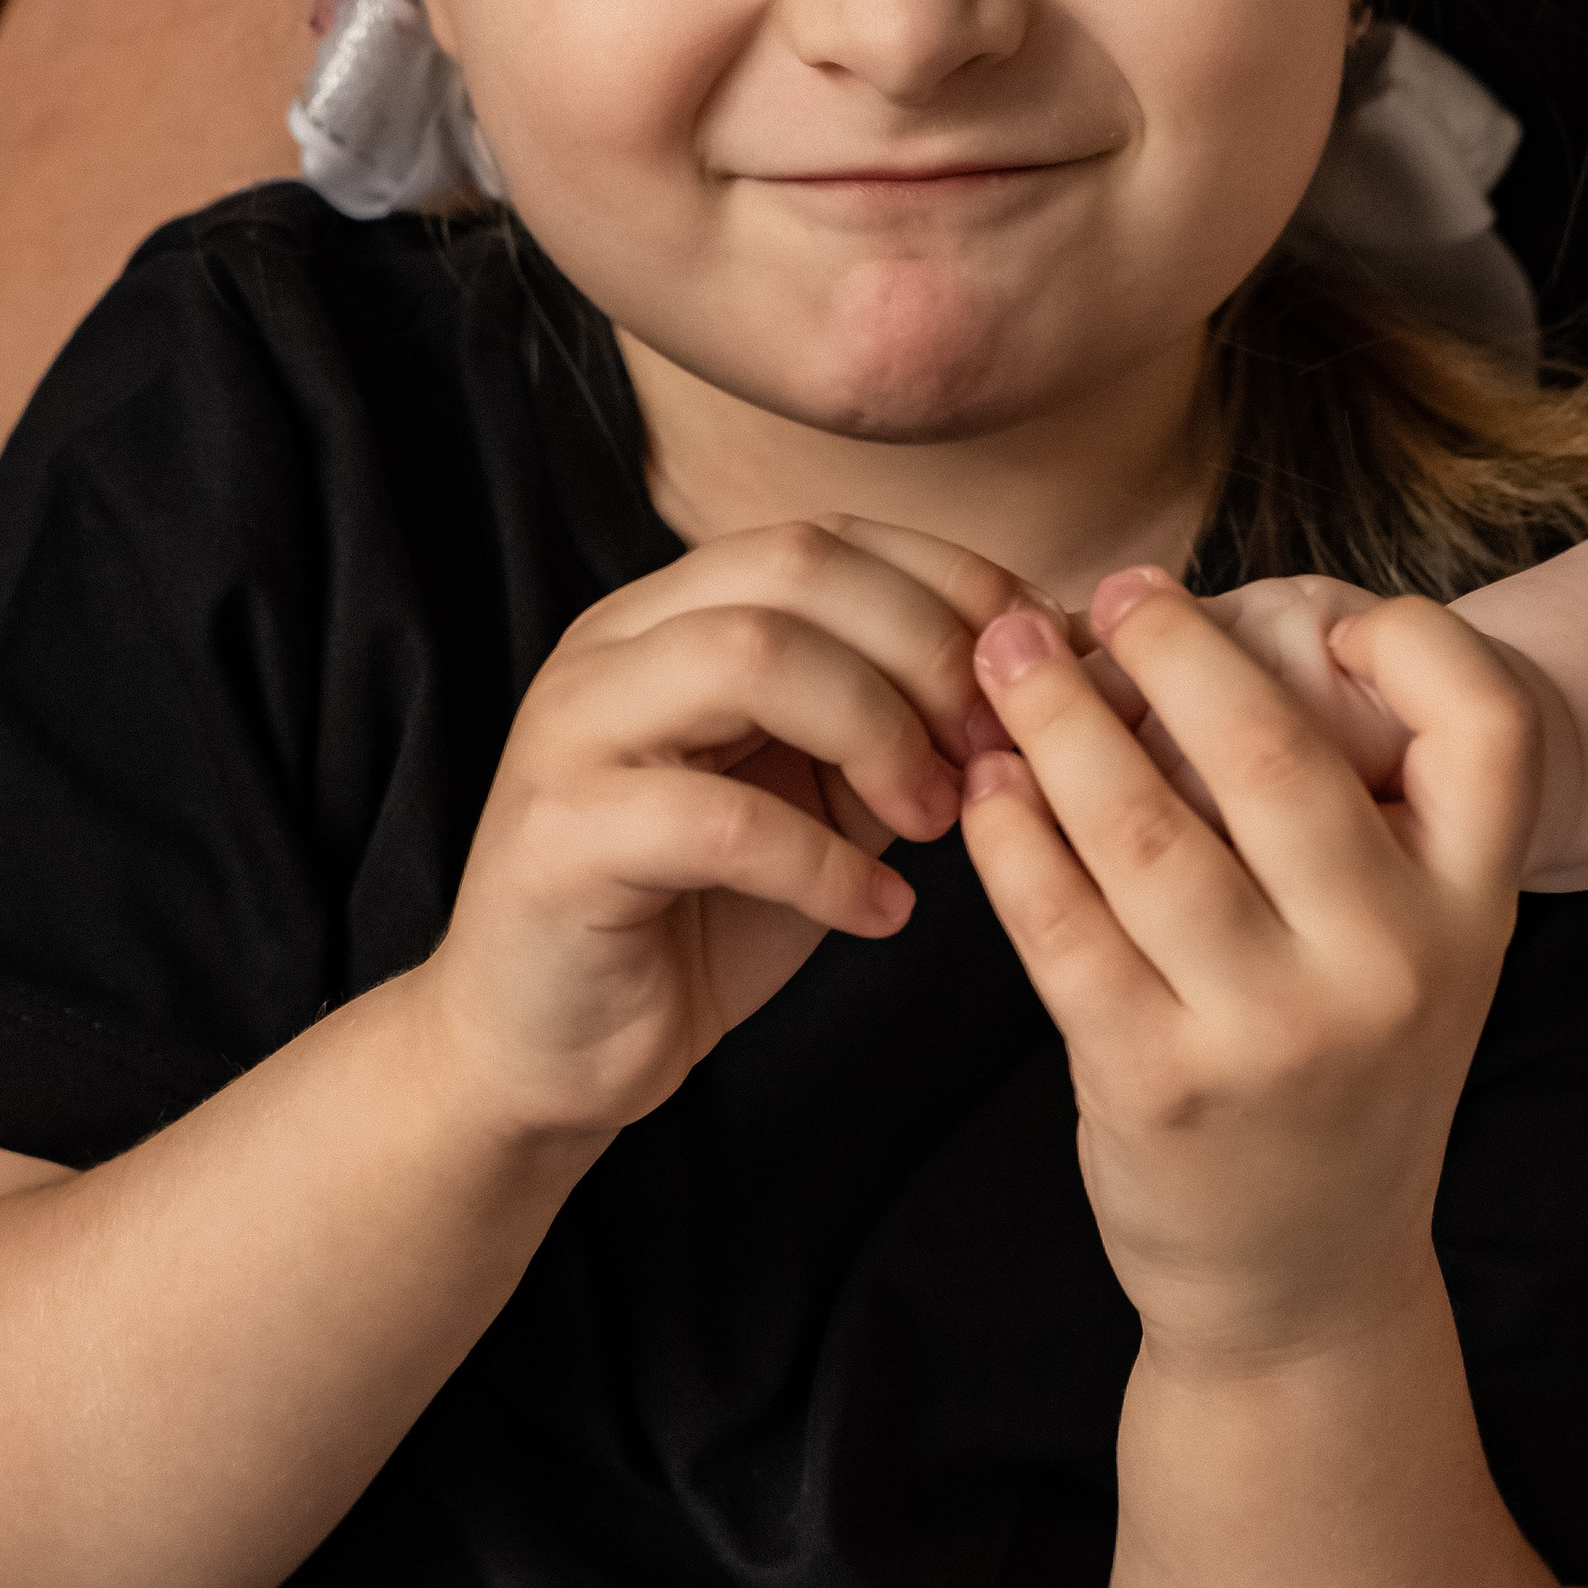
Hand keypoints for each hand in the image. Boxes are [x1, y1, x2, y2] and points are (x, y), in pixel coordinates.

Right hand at [415, 519, 1028, 1143]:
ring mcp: (573, 731)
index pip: (827, 537)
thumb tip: (1036, 677)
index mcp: (673, 616)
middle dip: (927, 652)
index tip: (1035, 675)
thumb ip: (896, 728)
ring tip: (936, 825)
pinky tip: (878, 917)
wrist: (552, 1049)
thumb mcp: (820, 800)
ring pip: (750, 657)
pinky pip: (719, 819)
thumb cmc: (698, 918)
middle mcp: (613, 647)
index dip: (950, 587)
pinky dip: (827, 867)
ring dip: (879, 735)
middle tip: (991, 752)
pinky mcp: (562, 838)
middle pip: (795, 567)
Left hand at [962, 566, 1534, 1360]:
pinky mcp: (1156, 1080)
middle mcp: (1391, 965)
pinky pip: (1060, 922)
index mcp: (1473, 910)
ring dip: (1057, 724)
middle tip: (1100, 594)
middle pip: (1274, 752)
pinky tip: (985, 789)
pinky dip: (1011, 837)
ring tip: (1004, 663)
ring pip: (1143, 827)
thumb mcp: (1406, 950)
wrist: (1306, 1282)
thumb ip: (1351, 819)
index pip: (1489, 724)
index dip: (1410, 639)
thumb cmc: (1339, 1077)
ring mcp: (1272, 1030)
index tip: (1316, 610)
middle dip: (1167, 648)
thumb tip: (1192, 643)